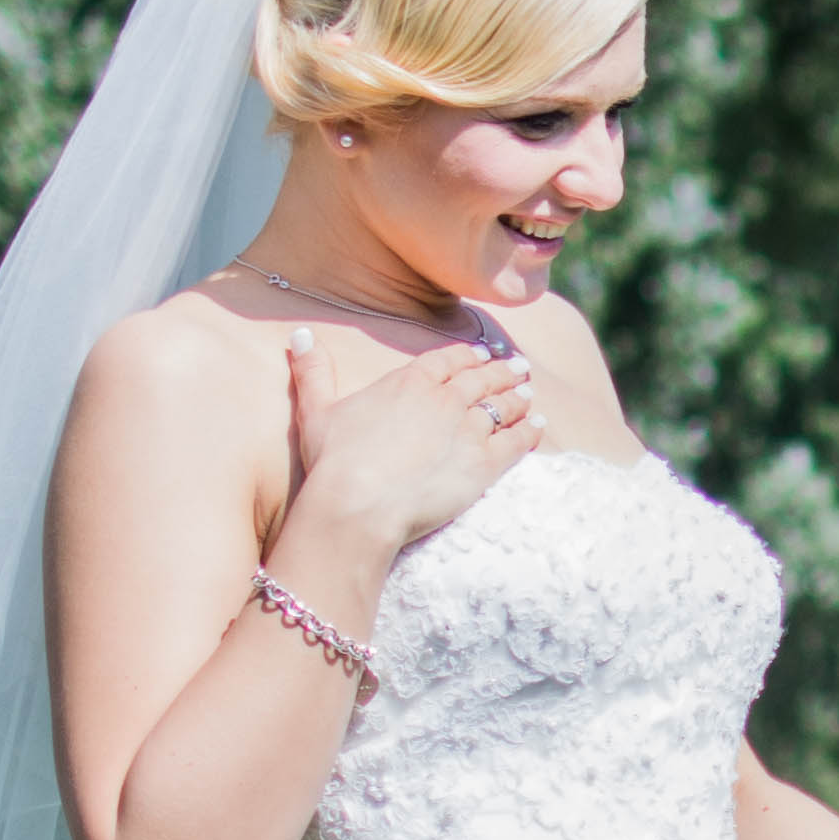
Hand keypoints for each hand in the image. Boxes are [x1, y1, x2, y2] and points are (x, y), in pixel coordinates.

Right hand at [282, 327, 540, 557]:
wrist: (359, 503)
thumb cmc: (335, 461)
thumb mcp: (317, 410)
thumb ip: (313, 372)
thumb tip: (300, 335)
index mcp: (409, 382)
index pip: (447, 360)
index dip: (466, 356)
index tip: (480, 354)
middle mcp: (445, 399)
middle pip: (481, 379)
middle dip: (501, 371)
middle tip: (517, 367)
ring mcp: (468, 429)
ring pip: (502, 406)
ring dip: (518, 397)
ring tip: (528, 393)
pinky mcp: (485, 464)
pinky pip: (516, 441)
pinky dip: (530, 431)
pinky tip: (539, 426)